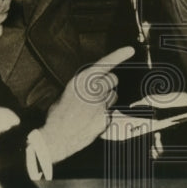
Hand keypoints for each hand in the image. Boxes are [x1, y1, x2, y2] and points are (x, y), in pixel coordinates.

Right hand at [27, 46, 134, 177]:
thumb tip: (91, 86)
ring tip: (92, 109)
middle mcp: (93, 89)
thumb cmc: (58, 116)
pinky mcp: (106, 117)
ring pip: (114, 96)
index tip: (130, 50)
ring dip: (107, 100)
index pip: (104, 64)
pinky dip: (104, 115)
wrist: (56, 137)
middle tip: (97, 93)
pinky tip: (92, 120)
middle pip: (113, 80)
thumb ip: (82, 86)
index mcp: (81, 80)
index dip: (119, 55)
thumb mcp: (67, 93)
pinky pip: (111, 112)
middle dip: (108, 85)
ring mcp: (101, 103)